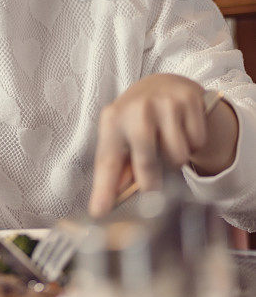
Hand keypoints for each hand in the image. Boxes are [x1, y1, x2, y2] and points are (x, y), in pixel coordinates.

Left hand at [88, 73, 237, 216]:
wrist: (164, 85)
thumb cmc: (138, 119)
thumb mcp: (122, 135)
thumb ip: (116, 169)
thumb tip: (104, 205)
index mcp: (112, 119)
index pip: (107, 159)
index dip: (104, 188)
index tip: (100, 211)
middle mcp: (136, 108)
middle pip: (146, 160)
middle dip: (151, 181)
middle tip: (152, 184)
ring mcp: (164, 102)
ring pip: (177, 155)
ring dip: (176, 159)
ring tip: (167, 144)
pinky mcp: (188, 100)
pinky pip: (197, 141)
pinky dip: (193, 144)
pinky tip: (183, 130)